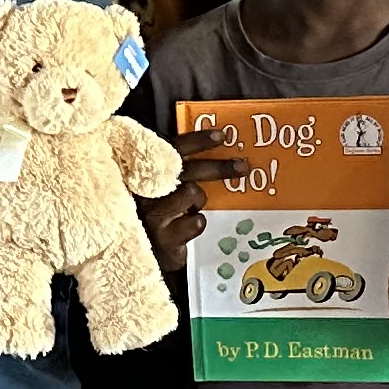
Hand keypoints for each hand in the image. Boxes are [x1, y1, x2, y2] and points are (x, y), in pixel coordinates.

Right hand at [142, 144, 256, 266]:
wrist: (145, 252)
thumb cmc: (158, 213)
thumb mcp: (164, 188)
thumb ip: (180, 171)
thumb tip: (220, 150)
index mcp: (148, 172)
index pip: (173, 149)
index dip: (197, 141)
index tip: (222, 135)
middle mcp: (147, 189)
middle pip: (187, 170)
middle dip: (219, 167)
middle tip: (243, 167)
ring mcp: (153, 214)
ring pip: (192, 193)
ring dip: (199, 200)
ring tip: (191, 208)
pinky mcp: (163, 237)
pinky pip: (196, 222)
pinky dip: (198, 223)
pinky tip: (190, 225)